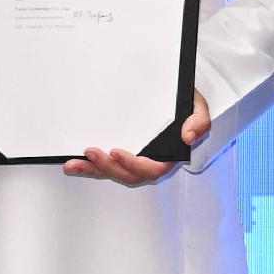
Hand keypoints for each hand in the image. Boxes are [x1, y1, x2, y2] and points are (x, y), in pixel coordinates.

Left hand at [68, 93, 211, 186]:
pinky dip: (90, 166)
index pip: (153, 169)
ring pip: (115, 173)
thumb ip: (199, 122)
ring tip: (73, 164)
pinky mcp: (122, 155)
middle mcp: (151, 161)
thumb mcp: (197, 107)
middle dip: (108, 168)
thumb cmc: (185, 104)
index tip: (117, 152)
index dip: (134, 165)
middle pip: (129, 175)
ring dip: (93, 170)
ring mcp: (135, 160)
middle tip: (92, 152)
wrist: (175, 97)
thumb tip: (188, 137)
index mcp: (170, 155)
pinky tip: (74, 162)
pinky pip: (107, 165)